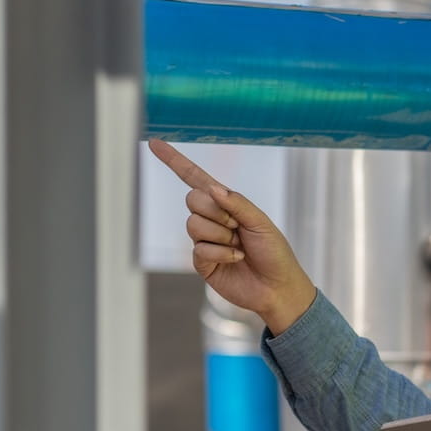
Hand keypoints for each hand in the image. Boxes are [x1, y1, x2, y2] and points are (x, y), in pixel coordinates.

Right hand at [148, 139, 316, 332]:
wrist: (277, 287)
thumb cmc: (274, 252)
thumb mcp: (260, 222)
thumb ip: (237, 203)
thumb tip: (213, 187)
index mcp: (226, 203)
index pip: (194, 178)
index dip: (174, 161)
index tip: (153, 142)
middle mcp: (211, 219)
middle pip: (192, 199)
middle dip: (216, 211)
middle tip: (237, 226)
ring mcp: (205, 241)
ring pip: (193, 224)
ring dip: (220, 234)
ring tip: (239, 244)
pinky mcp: (202, 262)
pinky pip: (199, 248)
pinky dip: (222, 252)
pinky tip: (237, 258)